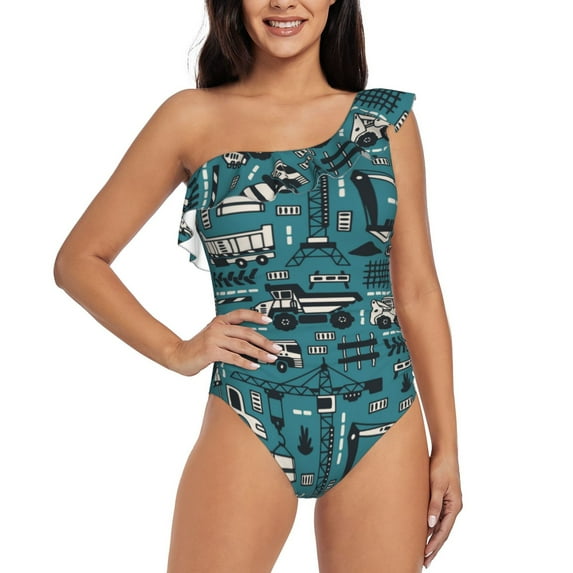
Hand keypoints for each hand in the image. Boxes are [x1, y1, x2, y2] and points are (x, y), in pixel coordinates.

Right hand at [167, 309, 280, 375]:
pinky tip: (254, 366)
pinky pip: (233, 357)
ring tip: (270, 358)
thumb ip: (229, 335)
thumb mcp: (214, 336)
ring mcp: (214, 339)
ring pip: (242, 345)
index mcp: (220, 321)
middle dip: (264, 341)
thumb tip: (252, 343)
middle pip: (247, 332)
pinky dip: (245, 362)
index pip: (241, 314)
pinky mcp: (211, 351)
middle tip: (276, 349)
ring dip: (259, 353)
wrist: (178, 355)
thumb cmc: (199, 348)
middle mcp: (218, 327)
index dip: (256, 316)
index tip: (270, 320)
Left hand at [424, 453, 461, 567]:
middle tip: (425, 562)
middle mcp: (453, 507)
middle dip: (434, 548)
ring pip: (440, 526)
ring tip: (424, 552)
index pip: (444, 531)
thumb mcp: (436, 485)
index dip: (434, 544)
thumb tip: (431, 524)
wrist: (444, 452)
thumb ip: (434, 504)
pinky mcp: (442, 497)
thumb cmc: (441, 466)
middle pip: (443, 532)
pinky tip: (425, 532)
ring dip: (433, 539)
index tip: (426, 556)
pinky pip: (437, 517)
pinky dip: (432, 527)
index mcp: (454, 506)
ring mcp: (448, 503)